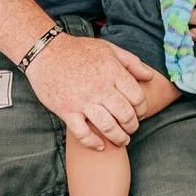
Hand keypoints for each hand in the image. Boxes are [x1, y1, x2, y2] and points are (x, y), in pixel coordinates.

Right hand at [24, 33, 156, 150]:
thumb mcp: (108, 49)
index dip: (142, 109)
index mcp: (112, 72)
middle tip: (132, 128)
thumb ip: (131, 62)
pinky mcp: (66, 111)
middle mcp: (100, 88)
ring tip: (122, 140)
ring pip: (108, 126)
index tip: (140, 113)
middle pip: (125, 114)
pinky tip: (100, 146)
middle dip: (132, 125)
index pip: (137, 97)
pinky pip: (83, 133)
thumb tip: (150, 76)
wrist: (45, 52)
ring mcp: (82, 101)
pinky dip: (93, 143)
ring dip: (118, 137)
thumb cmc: (78, 50)